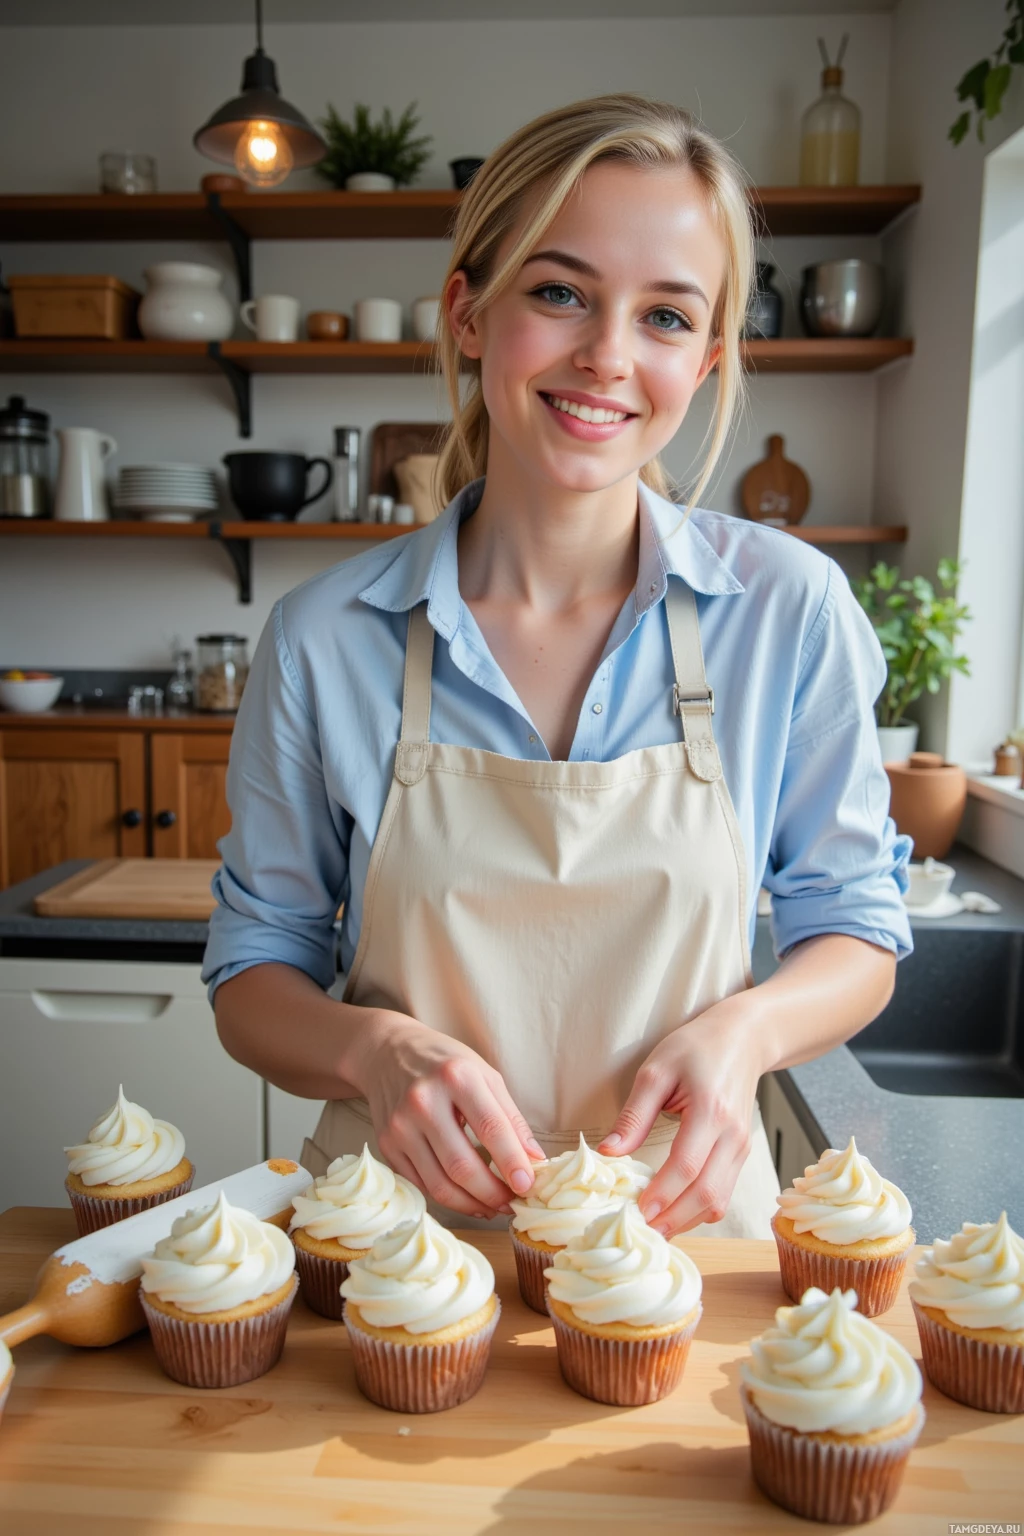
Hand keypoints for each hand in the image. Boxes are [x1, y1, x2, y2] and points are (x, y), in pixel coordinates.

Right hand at [348, 1009, 544, 1220]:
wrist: (387, 1052)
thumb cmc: (445, 1064)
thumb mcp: (485, 1075)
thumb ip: (510, 1118)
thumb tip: (535, 1160)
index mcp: (456, 1076)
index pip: (490, 1128)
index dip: (512, 1162)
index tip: (528, 1186)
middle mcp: (423, 1101)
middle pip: (462, 1165)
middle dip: (492, 1193)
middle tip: (512, 1203)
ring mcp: (400, 1125)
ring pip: (439, 1185)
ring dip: (472, 1205)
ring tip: (493, 1206)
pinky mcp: (386, 1144)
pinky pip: (421, 1184)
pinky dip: (448, 1198)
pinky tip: (467, 1198)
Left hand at [598, 994, 767, 1236]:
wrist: (743, 1039)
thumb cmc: (696, 1047)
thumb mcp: (656, 1070)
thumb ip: (633, 1115)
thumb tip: (608, 1154)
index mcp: (710, 1111)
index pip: (687, 1165)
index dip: (662, 1194)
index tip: (636, 1212)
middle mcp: (732, 1135)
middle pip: (707, 1194)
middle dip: (673, 1219)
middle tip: (640, 1232)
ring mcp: (741, 1148)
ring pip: (719, 1201)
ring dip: (686, 1221)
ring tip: (653, 1229)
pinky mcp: (741, 1154)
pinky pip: (723, 1193)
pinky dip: (699, 1210)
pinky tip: (673, 1212)